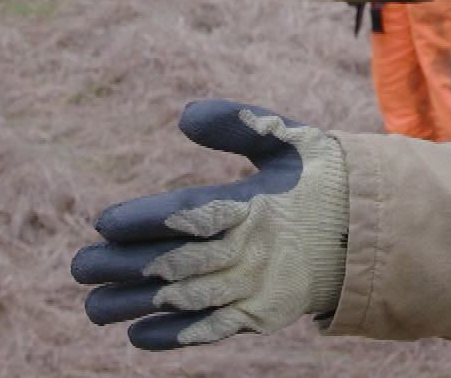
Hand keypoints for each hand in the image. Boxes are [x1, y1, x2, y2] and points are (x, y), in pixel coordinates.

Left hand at [70, 100, 348, 349]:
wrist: (373, 231)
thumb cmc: (318, 176)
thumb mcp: (287, 137)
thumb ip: (237, 123)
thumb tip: (184, 115)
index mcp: (257, 203)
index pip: (191, 213)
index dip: (146, 221)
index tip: (103, 223)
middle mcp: (255, 251)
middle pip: (179, 262)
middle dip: (124, 268)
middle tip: (78, 268)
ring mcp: (259, 288)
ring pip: (188, 300)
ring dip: (136, 306)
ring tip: (91, 308)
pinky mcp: (264, 315)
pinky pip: (214, 330)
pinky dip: (176, 336)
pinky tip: (136, 335)